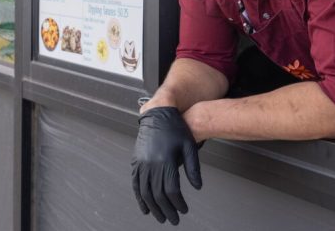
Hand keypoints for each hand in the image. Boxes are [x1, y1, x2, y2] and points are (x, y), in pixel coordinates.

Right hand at [131, 107, 201, 224]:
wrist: (158, 115)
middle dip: (167, 210)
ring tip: (160, 218)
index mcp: (166, 161)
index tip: (184, 210)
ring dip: (153, 208)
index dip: (178, 203)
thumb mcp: (189, 146)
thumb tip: (198, 187)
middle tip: (173, 220)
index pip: (172, 190)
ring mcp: (142, 163)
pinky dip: (139, 198)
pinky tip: (145, 208)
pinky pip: (136, 184)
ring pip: (145, 192)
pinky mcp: (136, 162)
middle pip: (158, 195)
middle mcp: (151, 164)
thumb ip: (193, 168)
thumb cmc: (176, 130)